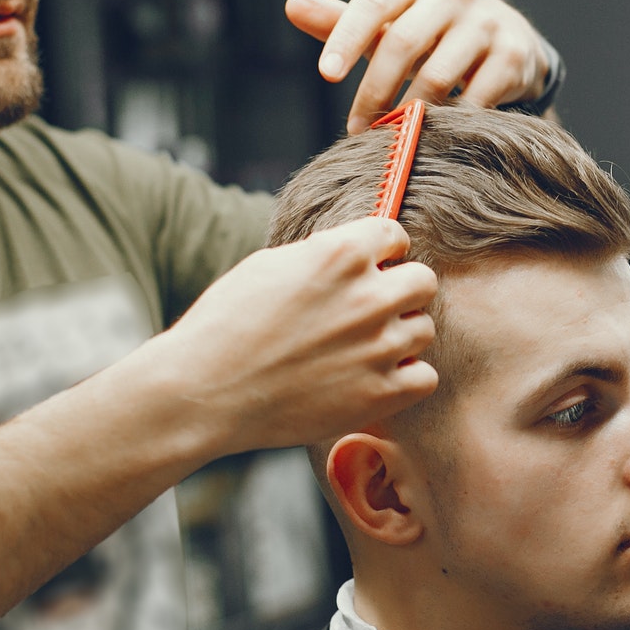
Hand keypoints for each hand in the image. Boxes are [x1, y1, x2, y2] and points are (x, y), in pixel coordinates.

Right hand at [159, 217, 438, 450]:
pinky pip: (425, 377)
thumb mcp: (271, 265)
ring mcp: (378, 347)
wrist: (204, 392)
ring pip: (424, 329)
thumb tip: (360, 252)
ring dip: (399, 335)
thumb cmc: (226, 325)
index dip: (382, 252)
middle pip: (423, 281)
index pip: (396, 234)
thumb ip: (324, 255)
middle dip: (400, 291)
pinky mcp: (380, 394)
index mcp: (341, 253)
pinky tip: (373, 377)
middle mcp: (368, 296)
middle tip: (370, 310)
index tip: (370, 268)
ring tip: (361, 348)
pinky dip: (404, 378)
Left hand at [286, 0, 550, 133]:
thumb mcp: (388, 24)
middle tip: (357, 127)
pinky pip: (475, 97)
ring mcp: (488, 22)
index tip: (326, 76)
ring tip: (394, 137)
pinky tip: (436, 136)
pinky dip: (451, 121)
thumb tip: (291, 5)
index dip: (346, 39)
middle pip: (402, 42)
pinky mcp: (514, 55)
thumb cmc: (432, 34)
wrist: (509, 43)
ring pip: (438, 75)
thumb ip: (341, 20)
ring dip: (409, 113)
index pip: (372, 4)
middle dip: (374, 90)